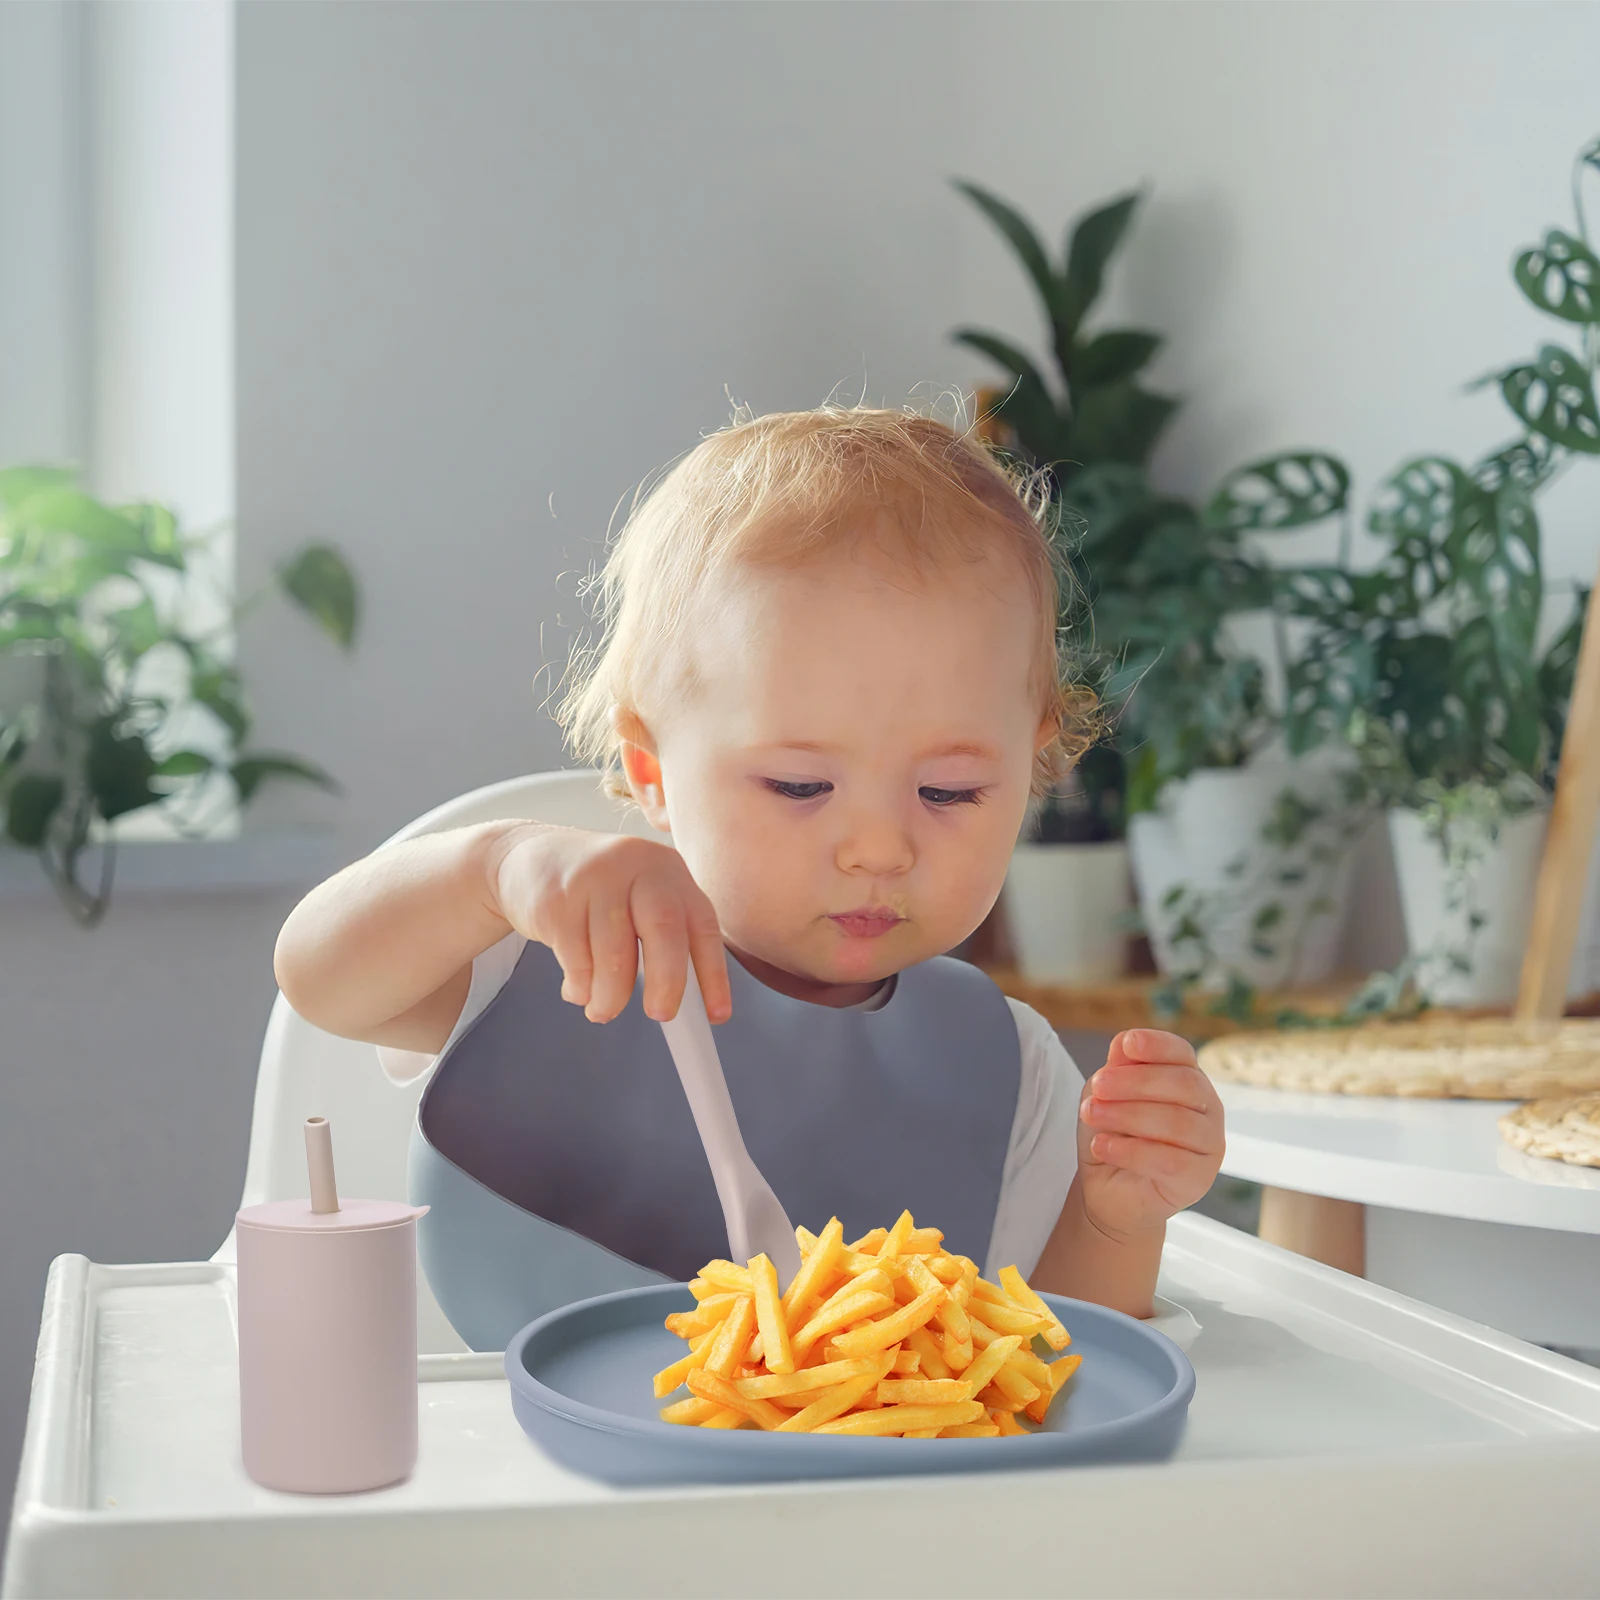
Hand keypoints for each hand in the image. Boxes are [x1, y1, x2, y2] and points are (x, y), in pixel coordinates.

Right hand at [485, 825, 730, 1024]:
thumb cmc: (598, 891)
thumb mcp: (640, 897)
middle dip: (667, 981)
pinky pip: (575, 958)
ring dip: (611, 996)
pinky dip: (580, 986)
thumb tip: (684, 1003)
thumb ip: (664, 937)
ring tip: (603, 1010)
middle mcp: (637, 867)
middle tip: (661, 1015)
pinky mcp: (557, 898)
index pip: (702, 925)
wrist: (530, 858)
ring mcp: (595, 879)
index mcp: (669, 871)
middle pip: (664, 928)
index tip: (717, 1016)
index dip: (714, 974)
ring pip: (614, 953)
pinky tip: (577, 989)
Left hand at [1076, 1029, 1224, 1239]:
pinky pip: (1170, 1161)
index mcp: (1188, 1078)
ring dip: (1127, 1115)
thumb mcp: (1106, 1093)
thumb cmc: (1113, 1132)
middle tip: (1098, 1086)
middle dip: (1135, 1082)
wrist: (1109, 1188)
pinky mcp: (1200, 1179)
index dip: (1158, 1044)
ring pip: (1177, 1122)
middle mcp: (1208, 1108)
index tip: (1128, 1043)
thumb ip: (1119, 1068)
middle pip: (1183, 1084)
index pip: (1182, 1053)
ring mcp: (1210, 1144)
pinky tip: (1102, 1146)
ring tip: (1091, 1115)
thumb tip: (1125, 1042)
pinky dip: (1130, 1151)